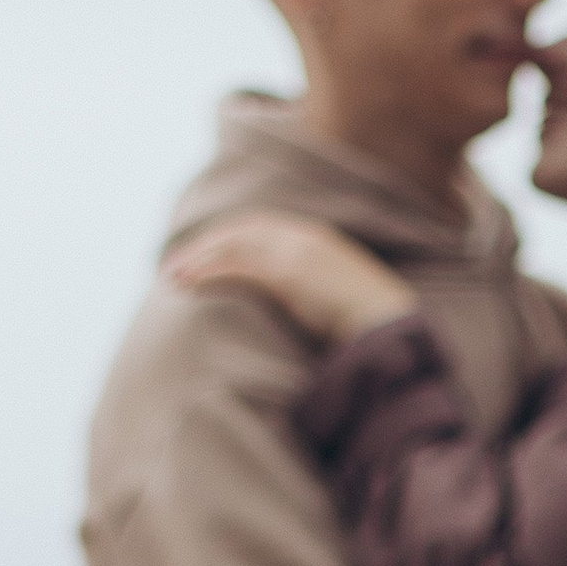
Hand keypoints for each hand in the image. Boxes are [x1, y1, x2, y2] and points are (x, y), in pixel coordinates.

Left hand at [167, 213, 418, 347]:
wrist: (393, 333)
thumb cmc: (374, 331)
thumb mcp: (343, 306)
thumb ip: (318, 300)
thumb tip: (304, 318)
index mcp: (319, 242)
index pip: (262, 232)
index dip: (230, 243)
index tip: (205, 258)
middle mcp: (305, 238)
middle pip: (242, 234)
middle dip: (207, 247)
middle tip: (176, 267)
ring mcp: (297, 252)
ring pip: (234, 246)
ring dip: (200, 259)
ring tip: (173, 277)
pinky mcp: (289, 273)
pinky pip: (238, 267)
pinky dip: (209, 273)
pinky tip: (188, 284)